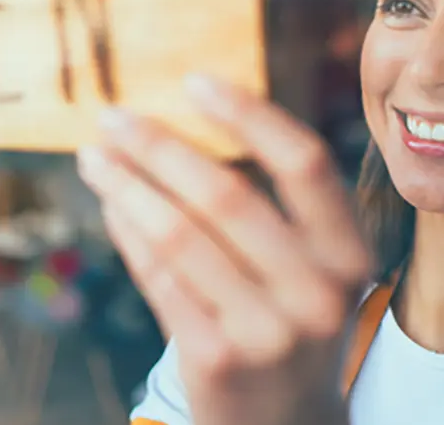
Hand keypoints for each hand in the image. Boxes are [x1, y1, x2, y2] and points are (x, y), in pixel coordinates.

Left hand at [78, 75, 371, 424]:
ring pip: (178, 235)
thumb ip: (271, 208)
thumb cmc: (289, 323)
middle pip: (226, 194)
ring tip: (94, 157)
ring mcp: (268, 332)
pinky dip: (128, 234)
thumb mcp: (309, 269)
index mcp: (349, 253)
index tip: (194, 81)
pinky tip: (111, 206)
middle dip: (158, 147)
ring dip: (126, 186)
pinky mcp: (217, 361)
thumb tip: (184, 126)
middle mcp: (319, 292)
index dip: (248, 114)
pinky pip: (158, 278)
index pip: (305, 163)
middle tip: (113, 118)